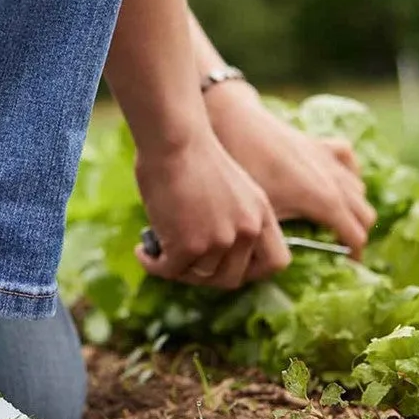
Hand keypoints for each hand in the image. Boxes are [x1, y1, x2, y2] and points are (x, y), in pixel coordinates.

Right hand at [135, 126, 291, 289]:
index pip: (276, 262)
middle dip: (205, 276)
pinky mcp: (189, 246)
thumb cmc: (192, 154)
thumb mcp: (231, 187)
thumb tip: (211, 250)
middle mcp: (246, 231)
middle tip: (185, 263)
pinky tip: (142, 252)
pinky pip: (169, 270)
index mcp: (261, 214)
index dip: (253, 272)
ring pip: (198, 275)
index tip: (228, 266)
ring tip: (158, 253)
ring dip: (177, 268)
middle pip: (232, 278)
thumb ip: (233, 217)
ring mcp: (219, 240)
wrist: (174, 140)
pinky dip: (152, 263)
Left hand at [204, 82, 376, 252]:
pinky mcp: (320, 144)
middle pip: (364, 215)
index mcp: (325, 201)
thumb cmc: (246, 170)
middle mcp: (336, 180)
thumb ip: (283, 237)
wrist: (235, 123)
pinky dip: (349, 174)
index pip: (356, 236)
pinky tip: (337, 182)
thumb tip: (286, 259)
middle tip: (340, 250)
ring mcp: (330, 159)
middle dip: (357, 234)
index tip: (346, 268)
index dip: (354, 256)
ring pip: (359, 189)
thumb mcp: (264, 213)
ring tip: (335, 224)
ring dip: (354, 207)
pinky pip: (348, 160)